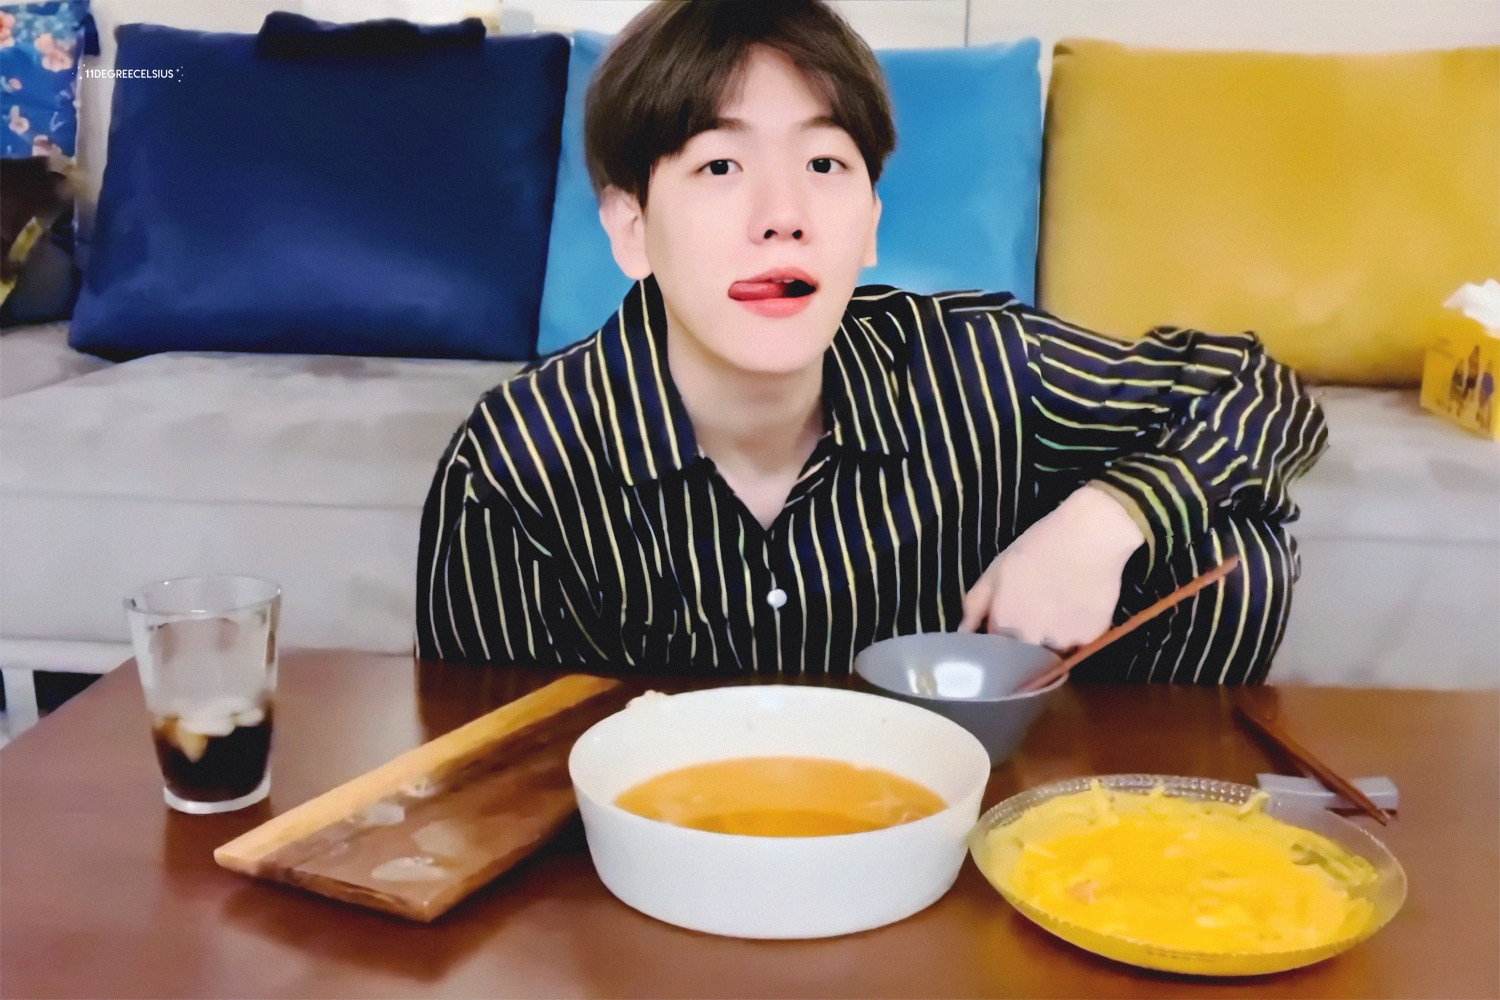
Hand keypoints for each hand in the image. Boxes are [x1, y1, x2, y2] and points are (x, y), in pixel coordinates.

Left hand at [959, 484, 1145, 649]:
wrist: (1089, 537)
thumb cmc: (1036, 549)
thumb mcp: (995, 572)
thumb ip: (975, 606)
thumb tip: (963, 633)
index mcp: (1004, 627)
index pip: (993, 655)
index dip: (997, 645)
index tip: (1003, 632)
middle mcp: (1032, 644)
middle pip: (1023, 660)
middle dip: (1023, 647)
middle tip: (1033, 618)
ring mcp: (1064, 645)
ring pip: (1051, 655)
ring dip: (1049, 643)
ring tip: (1055, 614)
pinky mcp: (1091, 640)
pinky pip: (1078, 646)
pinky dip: (1074, 635)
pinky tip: (1076, 611)